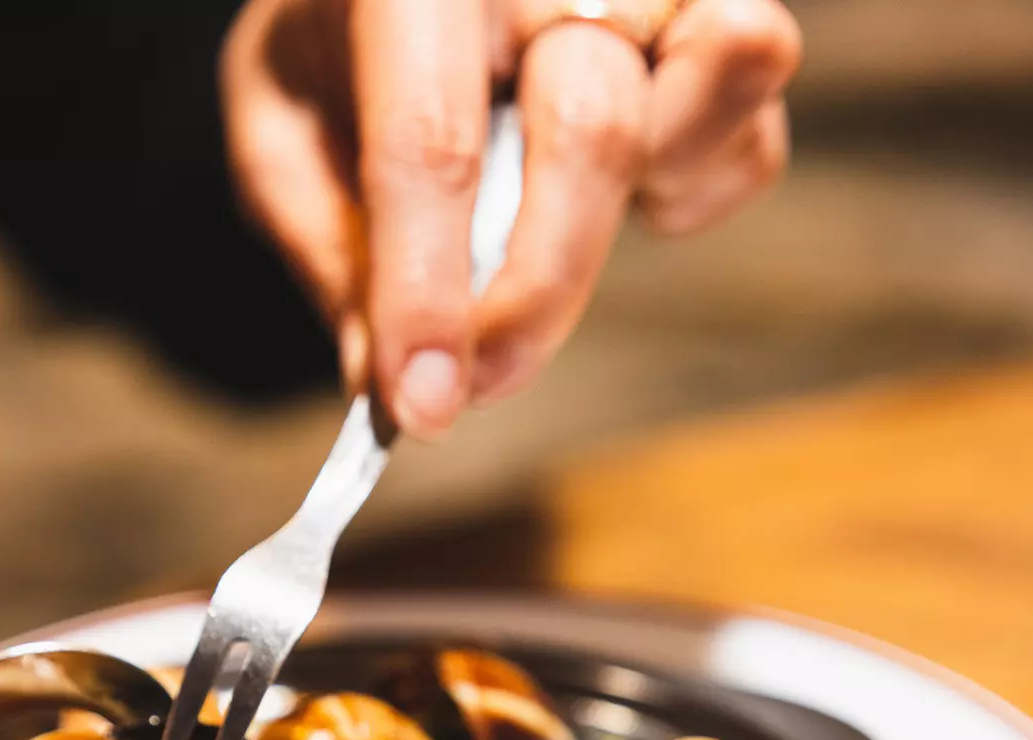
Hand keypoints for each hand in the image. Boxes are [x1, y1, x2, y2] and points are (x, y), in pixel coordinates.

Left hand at [222, 0, 800, 438]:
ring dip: (653, 189)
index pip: (429, 143)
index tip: (421, 406)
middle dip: (538, 291)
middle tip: (479, 383)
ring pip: (728, 67)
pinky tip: (609, 193)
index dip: (427, 294)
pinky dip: (695, 191)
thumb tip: (382, 382)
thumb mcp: (279, 124)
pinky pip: (753, 133)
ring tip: (559, 221)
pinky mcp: (720, 20)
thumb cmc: (341, 35)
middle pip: (591, 129)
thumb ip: (327, 244)